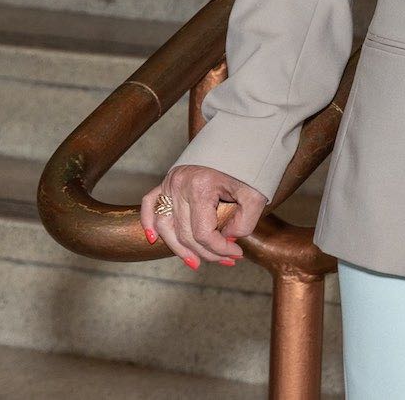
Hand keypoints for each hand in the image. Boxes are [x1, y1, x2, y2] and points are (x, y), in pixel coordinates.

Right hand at [140, 164, 266, 268]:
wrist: (238, 141)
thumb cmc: (247, 166)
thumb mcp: (255, 195)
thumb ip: (245, 222)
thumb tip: (226, 240)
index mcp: (201, 187)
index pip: (203, 233)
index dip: (220, 250)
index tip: (236, 254)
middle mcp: (180, 185)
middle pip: (185, 233)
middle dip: (206, 253)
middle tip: (225, 260)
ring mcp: (170, 182)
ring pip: (165, 225)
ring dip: (178, 248)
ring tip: (195, 263)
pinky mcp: (166, 181)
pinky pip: (150, 204)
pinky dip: (148, 222)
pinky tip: (153, 239)